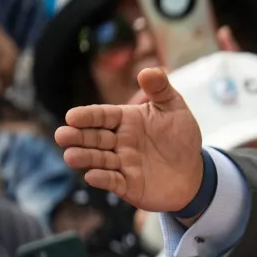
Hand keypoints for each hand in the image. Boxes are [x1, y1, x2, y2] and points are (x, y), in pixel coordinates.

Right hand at [55, 67, 204, 211]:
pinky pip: (113, 181)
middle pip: (94, 137)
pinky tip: (92, 176)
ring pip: (98, 159)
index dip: (87, 116)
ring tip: (70, 156)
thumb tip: (148, 71)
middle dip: (77, 136)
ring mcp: (122, 164)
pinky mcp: (128, 185)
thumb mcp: (174, 109)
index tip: (72, 116)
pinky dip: (103, 179)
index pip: (102, 116)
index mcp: (125, 120)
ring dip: (84, 158)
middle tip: (62, 135)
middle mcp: (119, 142)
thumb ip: (161, 89)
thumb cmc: (180, 137)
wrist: (194, 171)